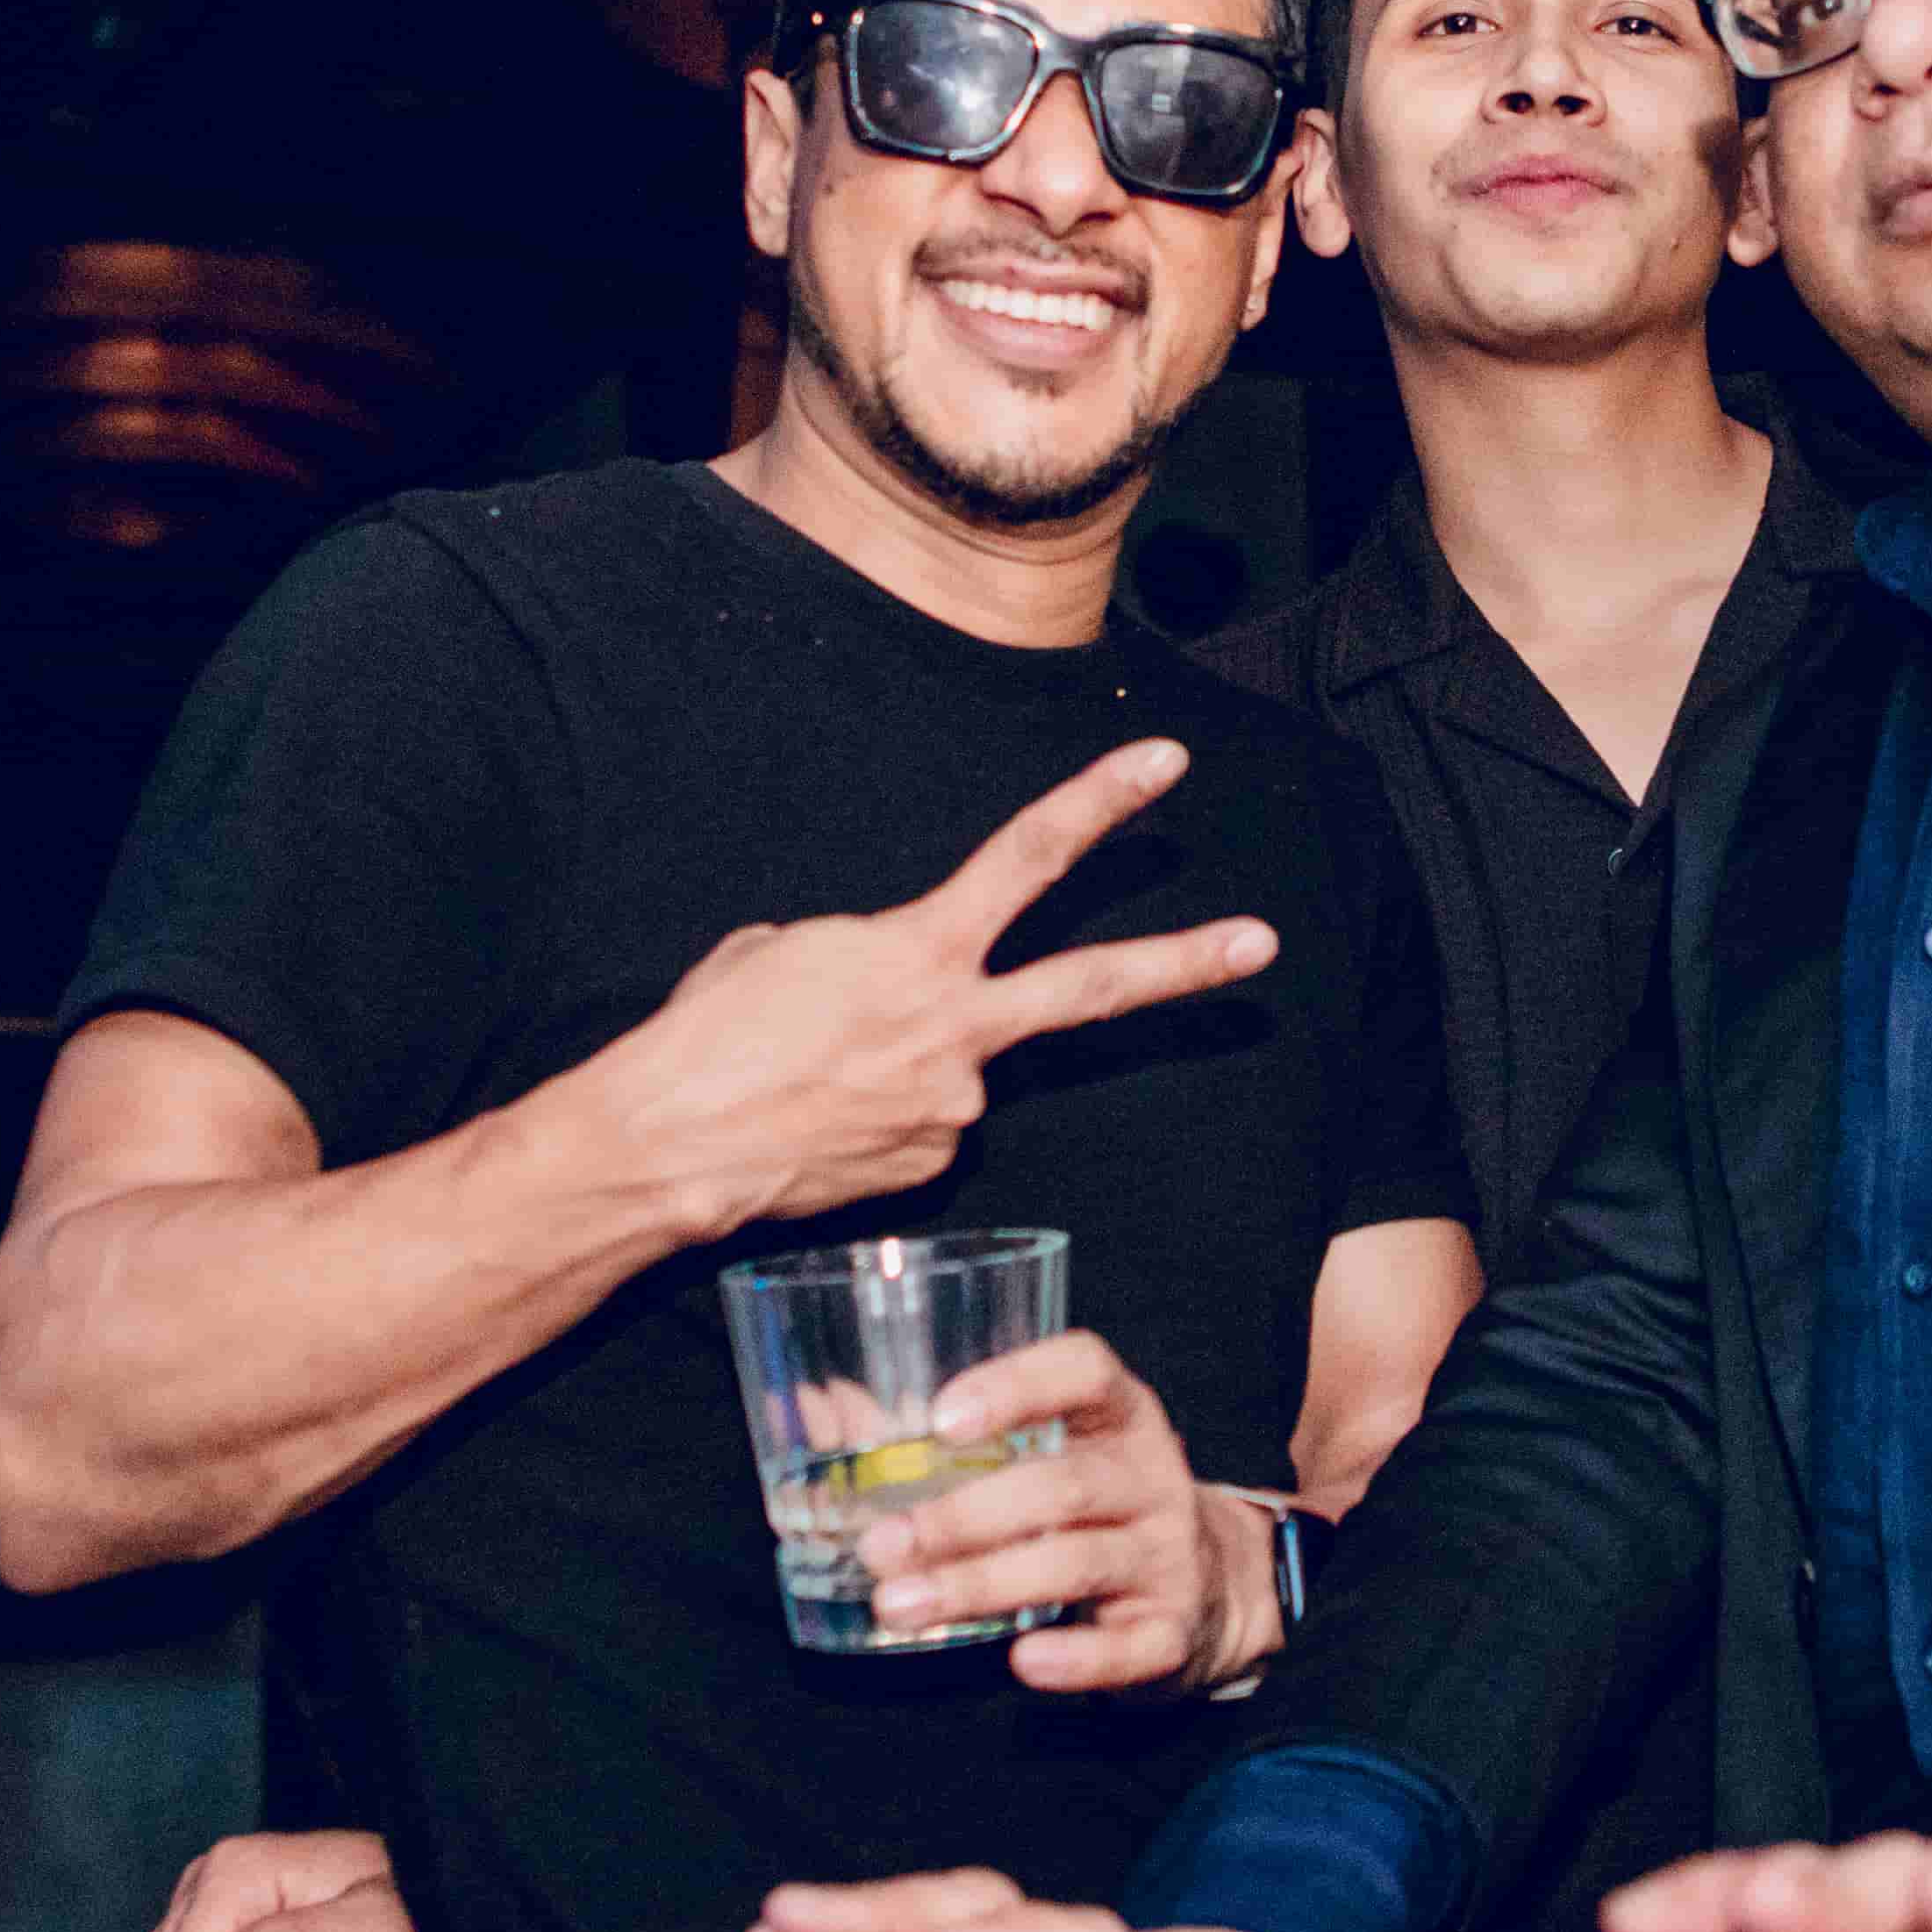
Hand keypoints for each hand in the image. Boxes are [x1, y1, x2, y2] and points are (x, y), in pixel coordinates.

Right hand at [575, 741, 1273, 1235]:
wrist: (668, 1147)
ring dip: (904, 1065)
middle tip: (1262, 942)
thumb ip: (860, 953)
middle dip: (1184, 963)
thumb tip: (883, 988)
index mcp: (916, 949)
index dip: (1100, 802)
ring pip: (957, 1067)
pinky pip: (924, 1125)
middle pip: (1092, 987)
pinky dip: (882, 1117)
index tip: (1167, 764)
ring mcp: (952, 1106)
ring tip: (815, 1080)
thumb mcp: (779, 951)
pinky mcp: (931, 1168)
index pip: (1028, 856)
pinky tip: (822, 1124)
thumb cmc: (706, 1035)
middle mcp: (955, 1028)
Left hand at [859, 1328, 1273, 1690]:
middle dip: (961, 1517)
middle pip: (1061, 1485)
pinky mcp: (1172, 1631)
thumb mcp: (1046, 1455)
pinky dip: (1075, 1658)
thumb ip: (940, 1438)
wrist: (1208, 1590)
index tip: (941, 1419)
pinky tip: (1022, 1662)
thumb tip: (813, 1410)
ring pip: (1075, 1564)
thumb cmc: (1093, 1508)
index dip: (1016, 1385)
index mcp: (1119, 1415)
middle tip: (882, 1546)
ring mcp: (1168, 1554)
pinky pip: (1126, 1647)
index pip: (1084, 1372)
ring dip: (981, 1585)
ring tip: (901, 1606)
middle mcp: (1153, 1475)